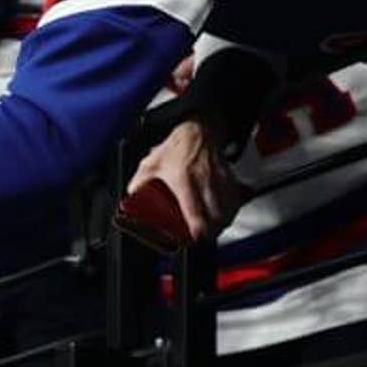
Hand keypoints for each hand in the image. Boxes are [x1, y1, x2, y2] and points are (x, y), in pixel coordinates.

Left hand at [125, 120, 246, 242]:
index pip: (195, 211)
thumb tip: (130, 196)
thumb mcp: (152, 163)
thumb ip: (139, 180)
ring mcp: (218, 177)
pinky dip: (234, 208)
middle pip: (216, 214)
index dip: (198, 229)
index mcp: (183, 178)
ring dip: (224, 221)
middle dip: (213, 230)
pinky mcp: (228, 175)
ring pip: (229, 207)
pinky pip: (236, 196)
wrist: (197, 129)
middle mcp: (203, 179)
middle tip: (206, 236)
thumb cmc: (177, 146)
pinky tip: (227, 213)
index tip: (196, 238)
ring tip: (216, 229)